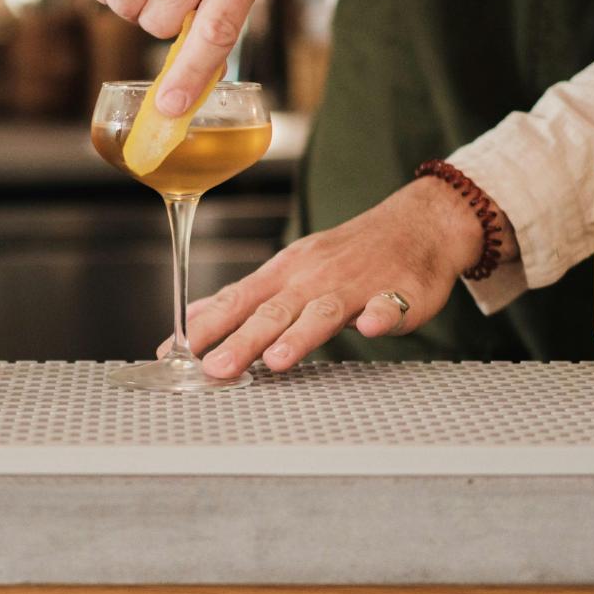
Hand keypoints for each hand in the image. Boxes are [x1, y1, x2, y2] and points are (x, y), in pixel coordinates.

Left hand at [169, 176, 512, 378]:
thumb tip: (193, 318)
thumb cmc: (347, 254)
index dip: (207, 325)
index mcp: (285, 275)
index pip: (238, 300)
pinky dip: (380, 315)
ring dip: (300, 335)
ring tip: (278, 360)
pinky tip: (370, 329)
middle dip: (242, 341)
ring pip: (324, 311)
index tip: (176, 352)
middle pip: (273, 311)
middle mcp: (314, 278)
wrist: (416, 225)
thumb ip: (245, 298)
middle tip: (216, 368)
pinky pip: (389, 305)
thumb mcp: (288, 269)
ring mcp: (357, 285)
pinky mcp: (400, 293)